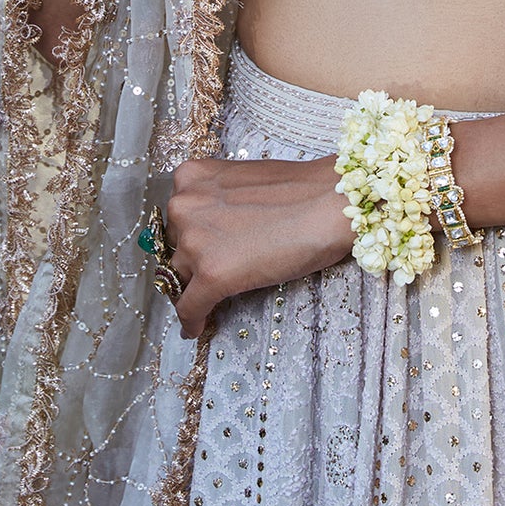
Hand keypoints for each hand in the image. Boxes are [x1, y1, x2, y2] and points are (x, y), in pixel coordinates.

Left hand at [164, 154, 352, 337]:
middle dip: (193, 260)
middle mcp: (184, 205)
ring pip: (181, 277)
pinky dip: (191, 321)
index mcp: (191, 177)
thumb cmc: (300, 191)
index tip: (194, 255)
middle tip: (218, 268)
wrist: (330, 205)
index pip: (175, 219)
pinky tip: (196, 328)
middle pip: (175, 247)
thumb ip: (217, 201)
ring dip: (196, 288)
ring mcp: (195, 241)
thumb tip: (212, 232)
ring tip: (214, 297)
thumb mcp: (241, 183)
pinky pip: (189, 307)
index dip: (187, 239)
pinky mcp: (211, 275)